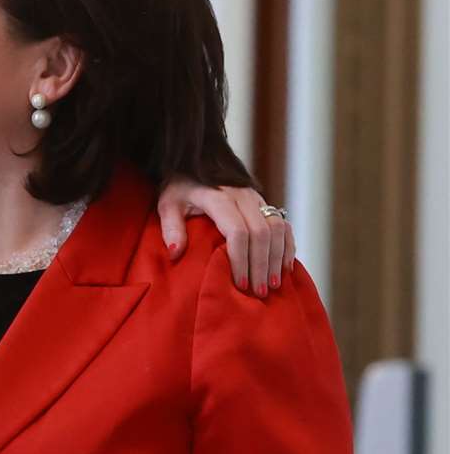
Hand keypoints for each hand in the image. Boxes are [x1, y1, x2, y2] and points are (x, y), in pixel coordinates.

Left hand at [156, 180, 294, 296]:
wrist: (196, 160)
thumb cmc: (180, 187)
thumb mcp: (167, 203)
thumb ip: (171, 227)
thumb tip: (176, 253)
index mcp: (218, 197)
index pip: (238, 232)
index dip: (241, 259)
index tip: (239, 283)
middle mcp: (243, 196)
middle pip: (261, 233)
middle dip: (261, 265)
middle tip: (258, 292)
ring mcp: (256, 198)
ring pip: (277, 229)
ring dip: (276, 258)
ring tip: (273, 285)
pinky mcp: (264, 202)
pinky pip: (283, 224)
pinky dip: (286, 246)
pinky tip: (284, 267)